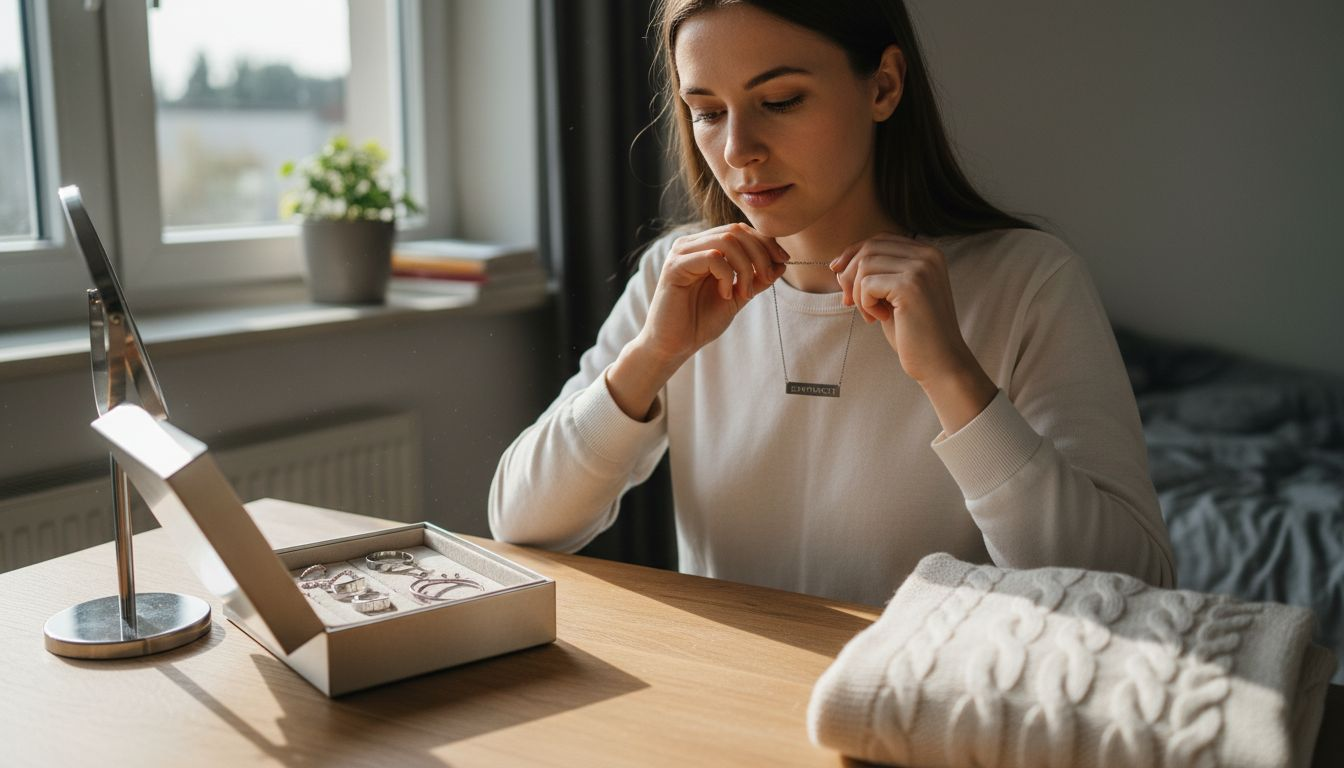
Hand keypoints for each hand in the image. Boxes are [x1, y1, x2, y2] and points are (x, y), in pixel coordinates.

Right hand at [636, 222, 789, 365]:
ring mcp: (681, 253)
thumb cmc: (700, 321)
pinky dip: (727, 276)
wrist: (673, 345)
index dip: (765, 242)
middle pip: (736, 231)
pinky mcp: (675, 266)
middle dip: (760, 253)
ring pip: (727, 240)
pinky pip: (713, 258)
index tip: (782, 262)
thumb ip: (756, 279)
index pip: (740, 230)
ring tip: (745, 292)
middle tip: (767, 278)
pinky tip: (725, 295)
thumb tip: (782, 263)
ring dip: (745, 267)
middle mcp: (691, 244)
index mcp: (705, 246)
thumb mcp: (737, 297)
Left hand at [831, 233, 995, 429]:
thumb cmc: (914, 332)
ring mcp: (921, 269)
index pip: (879, 240)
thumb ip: (875, 274)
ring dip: (858, 293)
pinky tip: (879, 319)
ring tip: (871, 315)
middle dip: (850, 275)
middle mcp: (928, 255)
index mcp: (928, 253)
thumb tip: (838, 264)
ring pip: (864, 265)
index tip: (838, 275)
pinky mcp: (910, 286)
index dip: (853, 255)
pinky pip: (867, 284)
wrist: (941, 363)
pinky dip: (865, 303)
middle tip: (849, 302)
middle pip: (869, 248)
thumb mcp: (892, 296)